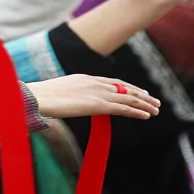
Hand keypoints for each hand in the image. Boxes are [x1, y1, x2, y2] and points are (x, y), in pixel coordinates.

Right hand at [27, 75, 160, 119]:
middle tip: (154, 100)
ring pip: (128, 98)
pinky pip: (123, 108)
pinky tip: (147, 115)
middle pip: (124, 88)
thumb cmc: (40, 98)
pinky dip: (137, 111)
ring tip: (156, 109)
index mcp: (84, 78)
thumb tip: (62, 104)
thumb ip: (66, 97)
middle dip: (141, 94)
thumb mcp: (56, 94)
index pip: (113, 82)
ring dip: (144, 104)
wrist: (37, 97)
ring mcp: (97, 93)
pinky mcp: (98, 105)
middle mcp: (94, 83)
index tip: (139, 91)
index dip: (128, 87)